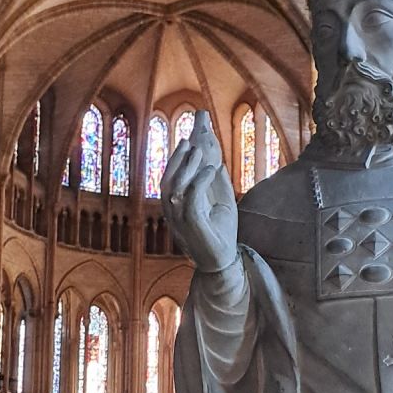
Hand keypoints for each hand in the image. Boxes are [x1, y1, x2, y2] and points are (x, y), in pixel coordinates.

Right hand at [161, 111, 237, 273]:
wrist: (224, 263)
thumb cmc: (221, 233)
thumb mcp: (221, 202)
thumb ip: (216, 182)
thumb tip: (215, 159)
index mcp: (178, 203)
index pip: (176, 173)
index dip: (184, 151)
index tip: (194, 130)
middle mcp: (173, 211)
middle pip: (169, 177)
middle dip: (180, 153)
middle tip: (194, 132)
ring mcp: (178, 221)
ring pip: (173, 188)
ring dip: (185, 166)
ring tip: (199, 147)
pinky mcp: (191, 227)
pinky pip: (190, 201)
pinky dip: (199, 182)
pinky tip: (210, 169)